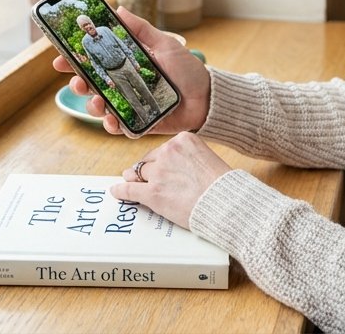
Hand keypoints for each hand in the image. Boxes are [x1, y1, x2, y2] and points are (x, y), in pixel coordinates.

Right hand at [54, 6, 210, 134]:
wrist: (208, 98)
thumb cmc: (188, 70)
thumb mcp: (165, 44)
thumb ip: (141, 29)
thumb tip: (119, 9)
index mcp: (125, 64)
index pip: (94, 61)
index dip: (74, 60)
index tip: (60, 58)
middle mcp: (123, 84)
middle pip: (90, 85)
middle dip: (77, 84)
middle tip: (76, 82)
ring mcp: (128, 104)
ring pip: (100, 107)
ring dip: (92, 105)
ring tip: (98, 102)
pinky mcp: (138, 122)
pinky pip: (118, 126)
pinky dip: (111, 125)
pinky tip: (112, 121)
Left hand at [111, 132, 231, 226]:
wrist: (228, 205)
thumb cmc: (224, 186)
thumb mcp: (208, 158)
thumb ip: (188, 157)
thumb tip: (170, 165)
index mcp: (183, 139)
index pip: (163, 149)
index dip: (160, 161)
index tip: (160, 168)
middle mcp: (168, 152)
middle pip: (149, 161)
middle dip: (147, 170)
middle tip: (145, 177)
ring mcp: (159, 172)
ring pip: (139, 173)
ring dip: (135, 179)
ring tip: (130, 182)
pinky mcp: (153, 193)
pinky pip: (130, 189)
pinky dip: (121, 191)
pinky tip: (116, 191)